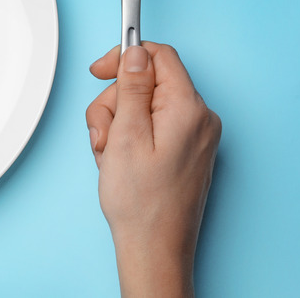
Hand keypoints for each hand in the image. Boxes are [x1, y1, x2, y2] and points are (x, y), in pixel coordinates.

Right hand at [86, 43, 220, 297]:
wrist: (154, 248)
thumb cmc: (142, 202)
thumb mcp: (127, 134)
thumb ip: (133, 87)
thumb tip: (135, 52)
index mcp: (188, 109)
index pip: (159, 56)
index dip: (125, 57)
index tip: (99, 70)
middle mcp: (199, 118)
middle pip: (147, 83)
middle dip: (116, 104)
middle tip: (104, 135)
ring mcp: (196, 136)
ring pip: (145, 106)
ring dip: (119, 125)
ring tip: (110, 156)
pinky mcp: (187, 150)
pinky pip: (154, 127)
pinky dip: (131, 138)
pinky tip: (121, 162)